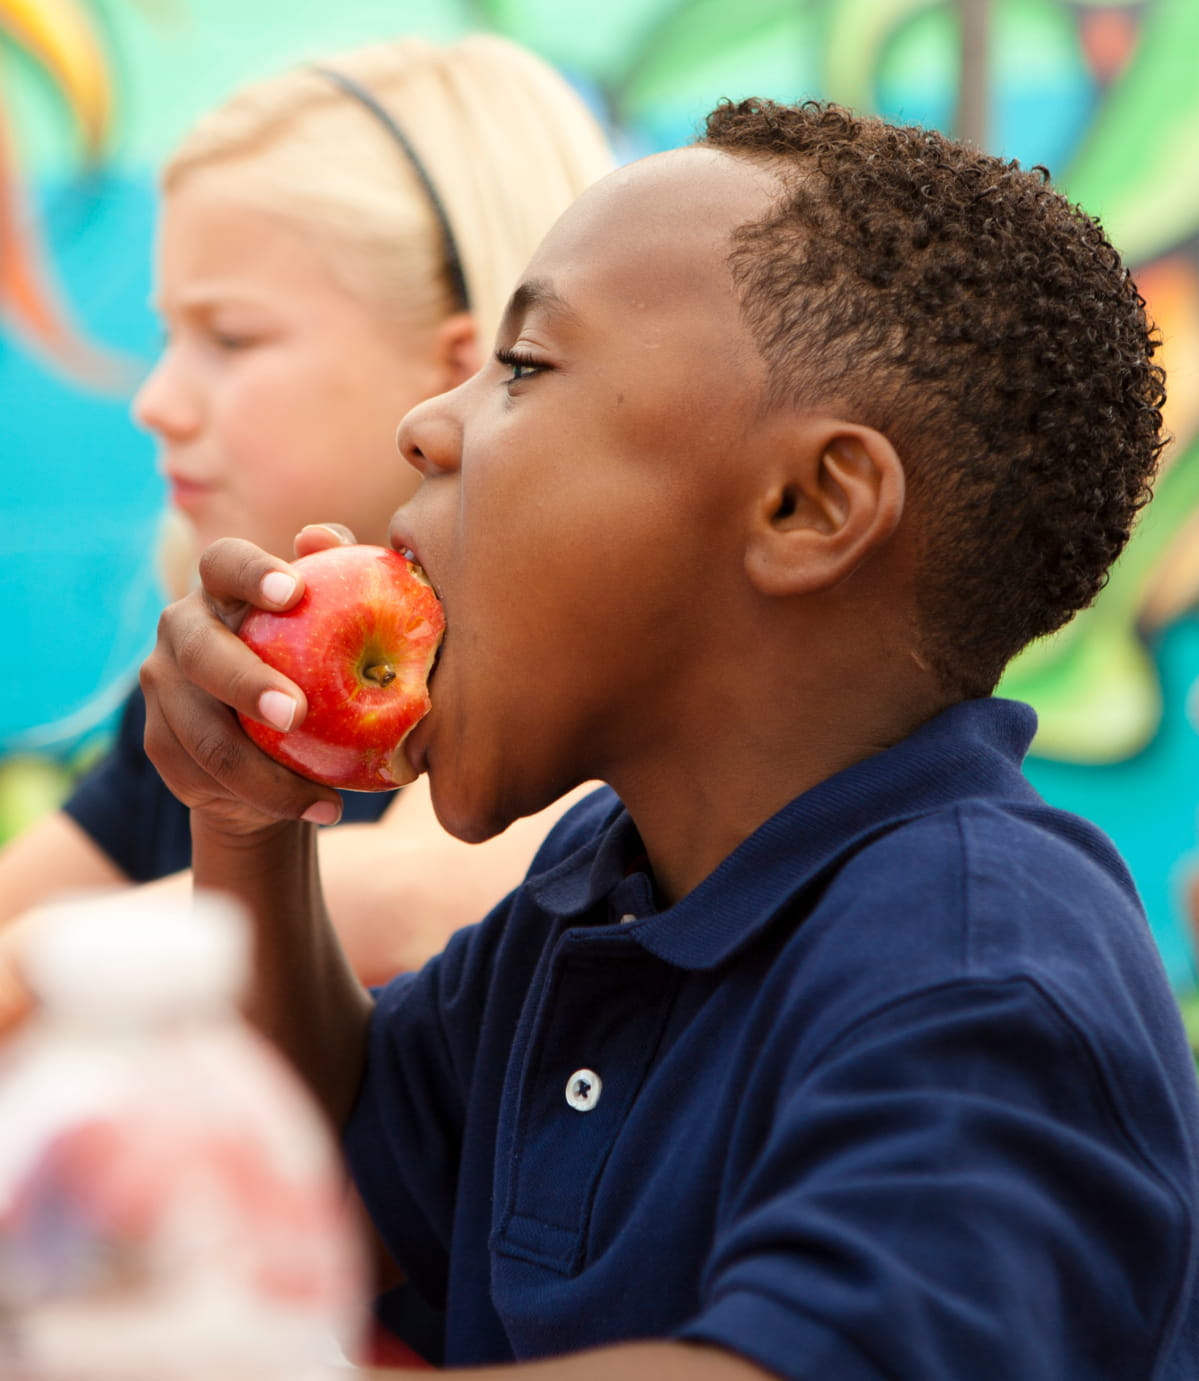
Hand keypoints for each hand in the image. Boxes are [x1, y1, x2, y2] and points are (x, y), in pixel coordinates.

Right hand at [140, 525, 354, 837]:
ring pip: (204, 737)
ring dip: (266, 775)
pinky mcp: (160, 741)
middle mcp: (182, 628)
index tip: (294, 591)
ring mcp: (162, 686)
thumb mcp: (337, 619)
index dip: (254, 573)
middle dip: (246, 683)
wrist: (277, 739)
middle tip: (296, 712)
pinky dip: (262, 800)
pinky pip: (204, 777)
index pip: (226, 562)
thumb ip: (338, 574)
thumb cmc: (318, 659)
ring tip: (330, 799)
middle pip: (202, 654)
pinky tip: (312, 809)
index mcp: (223, 587)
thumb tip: (322, 536)